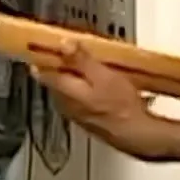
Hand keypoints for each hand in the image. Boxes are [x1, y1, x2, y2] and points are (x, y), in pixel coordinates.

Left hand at [31, 39, 160, 156]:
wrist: (136, 135)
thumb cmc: (122, 107)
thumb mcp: (102, 75)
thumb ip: (81, 60)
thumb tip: (64, 44)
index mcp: (65, 92)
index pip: (43, 72)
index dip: (42, 57)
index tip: (45, 46)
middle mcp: (66, 105)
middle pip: (56, 81)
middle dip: (62, 66)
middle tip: (72, 50)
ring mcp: (76, 114)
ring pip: (69, 90)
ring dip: (77, 78)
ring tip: (92, 66)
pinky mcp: (88, 120)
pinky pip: (81, 99)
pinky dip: (88, 90)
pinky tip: (103, 86)